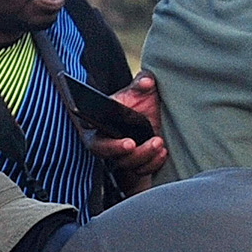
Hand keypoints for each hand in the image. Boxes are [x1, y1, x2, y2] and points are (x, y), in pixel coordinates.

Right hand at [89, 74, 169, 191]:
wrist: (155, 114)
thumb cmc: (141, 100)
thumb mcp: (141, 88)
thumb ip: (142, 82)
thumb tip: (147, 82)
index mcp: (99, 120)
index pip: (89, 127)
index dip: (100, 135)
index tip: (118, 137)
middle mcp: (105, 139)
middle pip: (103, 151)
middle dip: (118, 150)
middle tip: (132, 144)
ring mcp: (120, 154)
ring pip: (125, 163)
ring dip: (142, 156)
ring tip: (158, 142)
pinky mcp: (135, 163)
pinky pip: (140, 170)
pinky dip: (152, 164)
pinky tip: (162, 152)